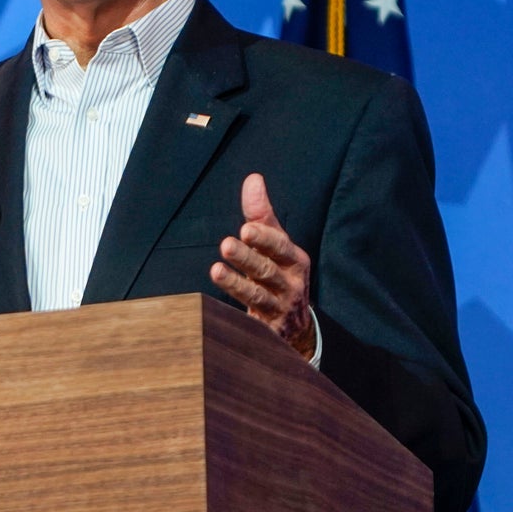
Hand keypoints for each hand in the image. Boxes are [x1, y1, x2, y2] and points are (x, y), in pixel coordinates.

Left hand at [209, 173, 315, 359]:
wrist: (296, 326)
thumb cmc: (280, 272)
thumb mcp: (276, 244)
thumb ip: (262, 214)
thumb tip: (253, 179)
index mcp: (294, 261)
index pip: (280, 247)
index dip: (264, 239)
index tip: (246, 229)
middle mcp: (290, 286)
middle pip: (267, 271)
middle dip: (247, 258)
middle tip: (226, 244)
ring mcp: (279, 310)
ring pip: (257, 297)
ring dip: (236, 284)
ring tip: (216, 270)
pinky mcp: (266, 332)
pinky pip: (251, 324)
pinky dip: (237, 317)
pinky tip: (215, 309)